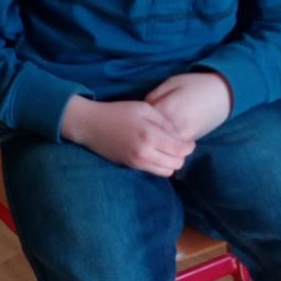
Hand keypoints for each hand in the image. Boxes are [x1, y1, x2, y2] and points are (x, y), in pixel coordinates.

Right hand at [60, 95, 194, 175]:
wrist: (91, 125)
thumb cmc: (118, 112)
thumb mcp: (144, 108)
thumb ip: (164, 121)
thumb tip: (179, 135)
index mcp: (149, 135)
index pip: (179, 149)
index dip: (189, 146)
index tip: (189, 141)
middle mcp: (145, 153)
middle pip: (176, 164)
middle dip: (181, 156)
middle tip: (179, 146)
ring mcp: (137, 162)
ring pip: (166, 172)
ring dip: (172, 163)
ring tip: (168, 151)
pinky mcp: (131, 167)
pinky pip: (154, 172)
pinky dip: (160, 166)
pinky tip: (157, 154)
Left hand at [144, 72, 231, 141]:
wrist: (223, 93)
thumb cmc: (195, 84)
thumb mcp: (171, 83)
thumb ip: (154, 96)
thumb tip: (143, 110)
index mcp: (166, 106)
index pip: (143, 120)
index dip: (139, 120)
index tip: (139, 118)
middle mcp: (173, 123)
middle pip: (152, 135)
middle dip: (147, 133)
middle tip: (145, 129)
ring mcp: (183, 133)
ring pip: (163, 143)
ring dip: (157, 141)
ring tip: (155, 134)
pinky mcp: (191, 139)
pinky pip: (174, 146)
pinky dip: (168, 143)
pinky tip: (167, 136)